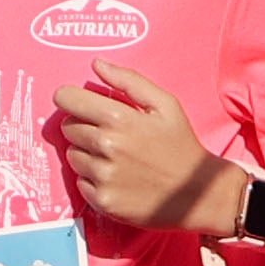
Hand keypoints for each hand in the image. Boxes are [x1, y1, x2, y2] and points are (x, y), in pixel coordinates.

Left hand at [53, 65, 246, 233]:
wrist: (198, 193)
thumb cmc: (180, 145)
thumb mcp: (165, 105)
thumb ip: (129, 81)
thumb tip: (96, 64)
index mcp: (119, 119)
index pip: (67, 99)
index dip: (69, 99)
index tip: (77, 103)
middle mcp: (106, 146)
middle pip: (68, 128)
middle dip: (83, 127)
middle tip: (110, 134)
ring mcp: (102, 176)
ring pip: (72, 156)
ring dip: (87, 154)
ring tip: (116, 157)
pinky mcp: (102, 201)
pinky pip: (80, 182)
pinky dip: (93, 179)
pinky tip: (118, 178)